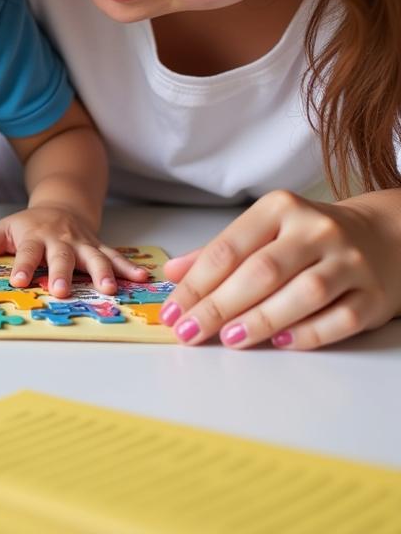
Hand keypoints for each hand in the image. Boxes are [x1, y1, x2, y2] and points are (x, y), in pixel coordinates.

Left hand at [0, 206, 150, 296]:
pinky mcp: (99, 247)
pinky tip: (142, 279)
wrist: (62, 204)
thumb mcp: (3, 229)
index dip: (22, 266)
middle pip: (62, 256)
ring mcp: (83, 243)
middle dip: (62, 273)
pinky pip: (116, 257)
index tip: (18, 280)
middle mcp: (60, 239)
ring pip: (93, 257)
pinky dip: (129, 268)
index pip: (26, 253)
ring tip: (108, 289)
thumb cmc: (29, 224)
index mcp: (34, 236)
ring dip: (102, 273)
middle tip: (61, 290)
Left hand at [159, 189, 400, 349]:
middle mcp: (316, 230)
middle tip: (190, 332)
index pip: (228, 248)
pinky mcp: (374, 295)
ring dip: (261, 320)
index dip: (196, 283)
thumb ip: (218, 252)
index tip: (173, 311)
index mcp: (280, 208)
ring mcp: (349, 262)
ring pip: (302, 294)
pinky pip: (340, 319)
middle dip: (219, 306)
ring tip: (229, 339)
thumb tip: (172, 273)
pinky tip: (279, 343)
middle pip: (262, 272)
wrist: (383, 236)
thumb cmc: (307, 237)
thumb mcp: (262, 230)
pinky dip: (308, 333)